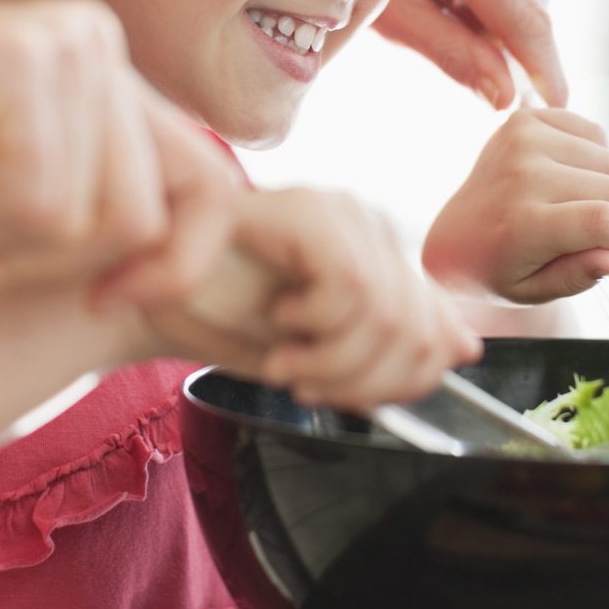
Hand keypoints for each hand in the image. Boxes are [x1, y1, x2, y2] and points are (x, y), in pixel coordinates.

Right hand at [0, 0, 236, 283]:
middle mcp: (99, 38)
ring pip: (91, 221)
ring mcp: (69, 42)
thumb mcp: (6, 182)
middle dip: (46, 248)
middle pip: (141, 217)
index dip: (177, 262)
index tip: (103, 302)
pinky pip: (35, 203)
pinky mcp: (24, 64)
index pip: (205, 181)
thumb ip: (88, 201)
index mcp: (103, 61)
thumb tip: (170, 264)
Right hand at [138, 189, 482, 411]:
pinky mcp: (312, 212)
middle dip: (364, 382)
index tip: (342, 397)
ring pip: (390, 317)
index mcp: (377, 254)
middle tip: (307, 385)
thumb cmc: (221, 316)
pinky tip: (280, 322)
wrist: (141, 292)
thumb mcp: (316, 351)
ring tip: (288, 361)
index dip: (402, 382)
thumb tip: (467, 347)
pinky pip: (351, 290)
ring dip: (333, 363)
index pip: (437, 328)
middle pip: (421, 331)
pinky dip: (315, 329)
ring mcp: (342, 211)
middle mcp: (369, 223)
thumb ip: (388, 347)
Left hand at [376, 0, 565, 109]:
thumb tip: (507, 96)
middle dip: (505, 46)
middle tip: (451, 33)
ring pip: (537, 2)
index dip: (544, 67)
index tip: (561, 106)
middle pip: (533, 15)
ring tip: (452, 3)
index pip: (522, 18)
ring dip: (504, 22)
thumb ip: (452, 54)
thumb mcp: (396, 18)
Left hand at [423, 108, 608, 303]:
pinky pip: (595, 133)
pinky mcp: (525, 120)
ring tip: (589, 210)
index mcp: (523, 223)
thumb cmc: (497, 272)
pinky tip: (575, 180)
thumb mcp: (533, 292)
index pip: (604, 220)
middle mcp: (523, 174)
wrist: (453, 240)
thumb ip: (577, 277)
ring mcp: (523, 140)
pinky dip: (597, 159)